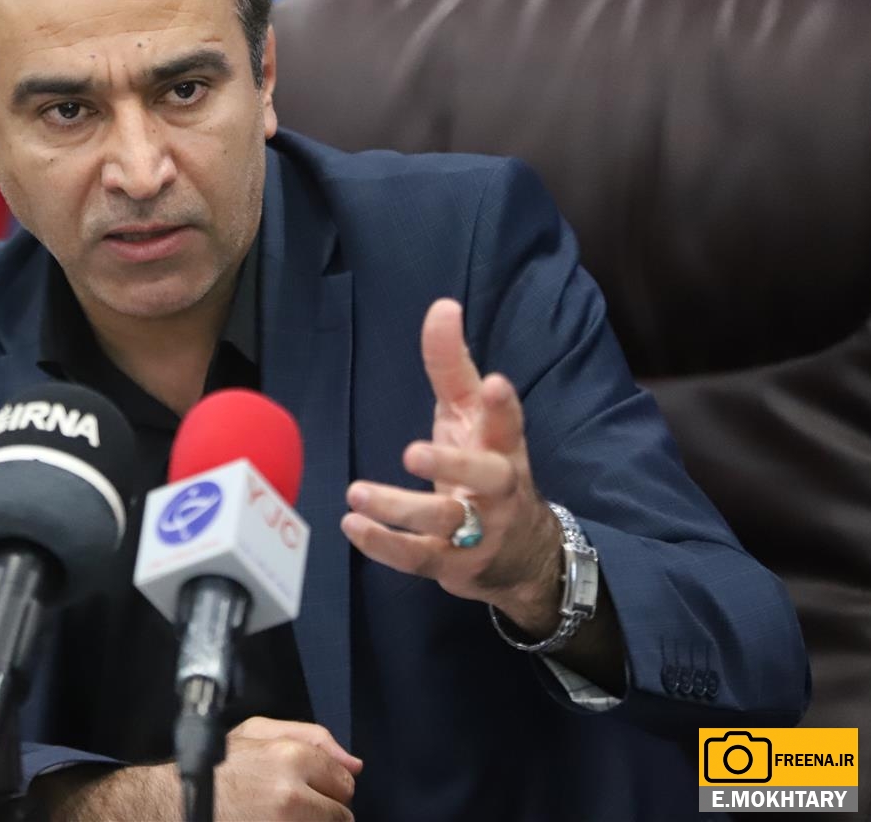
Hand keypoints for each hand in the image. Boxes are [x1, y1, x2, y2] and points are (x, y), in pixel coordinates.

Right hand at [36, 716, 360, 821]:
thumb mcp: (254, 732)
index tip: (303, 790)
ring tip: (273, 817)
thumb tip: (354, 764)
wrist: (169, 805)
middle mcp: (292, 795)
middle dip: (321, 810)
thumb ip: (312, 738)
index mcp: (292, 758)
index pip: (344, 782)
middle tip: (286, 807)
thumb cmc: (211, 770)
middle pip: (341, 814)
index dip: (325, 786)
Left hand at [340, 298, 563, 631]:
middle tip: (412, 453)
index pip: (509, 423)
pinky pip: (418, 558)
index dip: (502, 405)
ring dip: (398, 508)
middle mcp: (498, 490)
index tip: (493, 383)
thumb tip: (442, 306)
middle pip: (487, 478)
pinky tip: (352, 525)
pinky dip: (383, 545)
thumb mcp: (469, 415)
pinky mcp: (453, 564)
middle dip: (453, 466)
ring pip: (444, 522)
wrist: (519, 551)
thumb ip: (451, 364)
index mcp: (502, 447)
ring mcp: (478, 531)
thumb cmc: (485, 466)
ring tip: (356, 492)